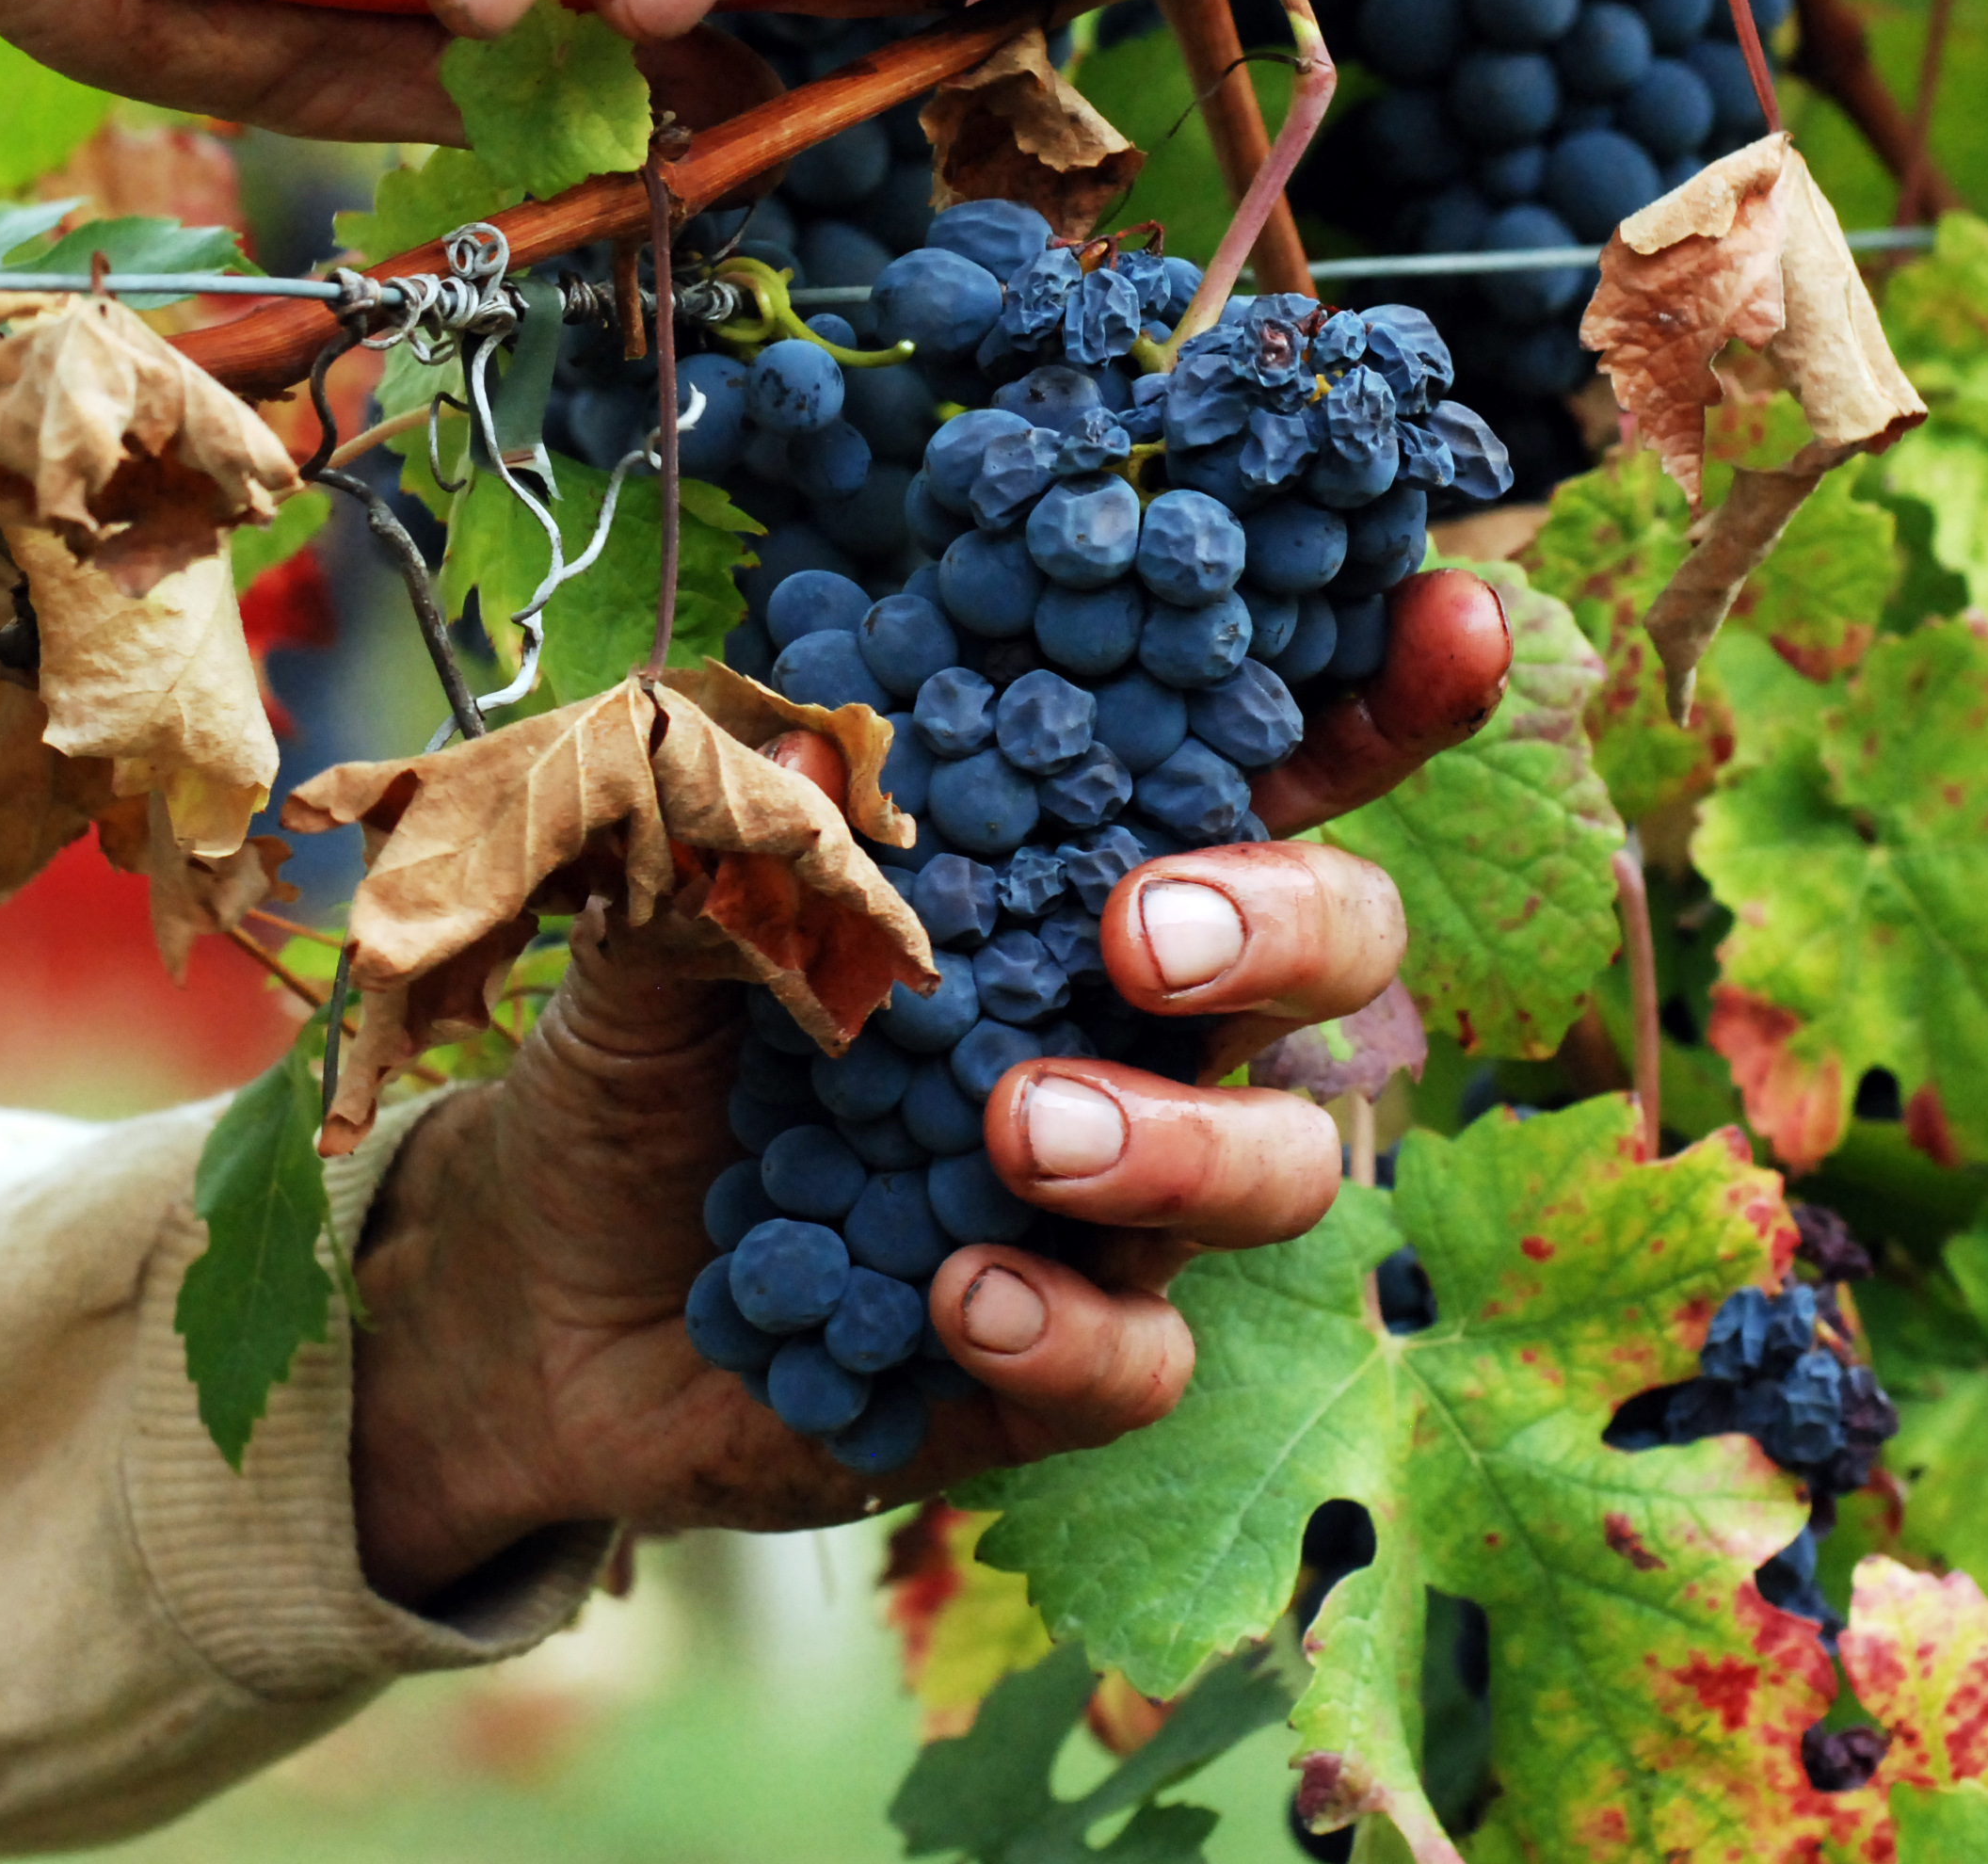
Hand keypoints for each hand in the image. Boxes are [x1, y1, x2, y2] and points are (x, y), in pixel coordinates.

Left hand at [342, 570, 1515, 1606]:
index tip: (1449, 619)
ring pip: (1288, 1170)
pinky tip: (960, 1292)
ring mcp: (1121, 1204)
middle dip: (1291, 923)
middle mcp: (1141, 1023)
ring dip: (1178, 1143)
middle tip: (1143, 933)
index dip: (1386, 692)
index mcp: (1077, 864)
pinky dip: (1069, 1329)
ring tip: (1022, 1129)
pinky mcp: (1056, 1367)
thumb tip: (817, 759)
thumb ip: (746, 819)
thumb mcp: (660, 898)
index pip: (1271, 761)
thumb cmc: (650, 1049)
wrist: (538, 1287)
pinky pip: (1145, 1364)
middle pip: (1342, 949)